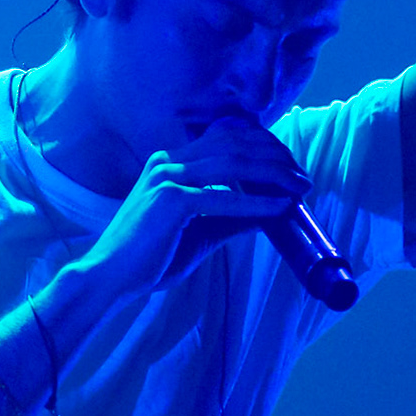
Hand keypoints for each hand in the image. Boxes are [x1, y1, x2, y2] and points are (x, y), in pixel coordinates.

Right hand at [77, 117, 309, 299]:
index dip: (264, 146)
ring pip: (233, 164)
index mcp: (170, 161)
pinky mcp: (170, 200)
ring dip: (274, 175)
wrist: (111, 277)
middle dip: (276, 157)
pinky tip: (281, 207)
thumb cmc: (151, 256)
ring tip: (300, 188)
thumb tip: (267, 214)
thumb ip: (230, 219)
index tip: (290, 165)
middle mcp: (168, 161)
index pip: (226, 138)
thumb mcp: (199, 232)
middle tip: (304, 177)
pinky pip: (224, 197)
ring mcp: (167, 177)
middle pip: (235, 144)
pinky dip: (257, 202)